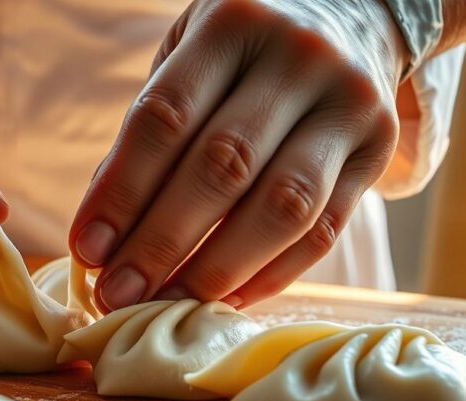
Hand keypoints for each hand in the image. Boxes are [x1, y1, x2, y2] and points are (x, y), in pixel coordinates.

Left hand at [69, 0, 408, 311]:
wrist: (353, 10)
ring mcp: (349, 102)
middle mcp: (299, 57)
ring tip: (168, 306)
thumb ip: (151, 134)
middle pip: (223, 166)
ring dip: (217, 269)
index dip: (122, 191)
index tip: (85, 249)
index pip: (165, 118)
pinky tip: (224, 300)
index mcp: (233, 22)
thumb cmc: (243, 48)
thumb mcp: (188, 57)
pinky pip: (325, 230)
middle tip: (117, 294)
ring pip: (283, 206)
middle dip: (161, 242)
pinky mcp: (380, 149)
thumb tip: (105, 235)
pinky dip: (271, 275)